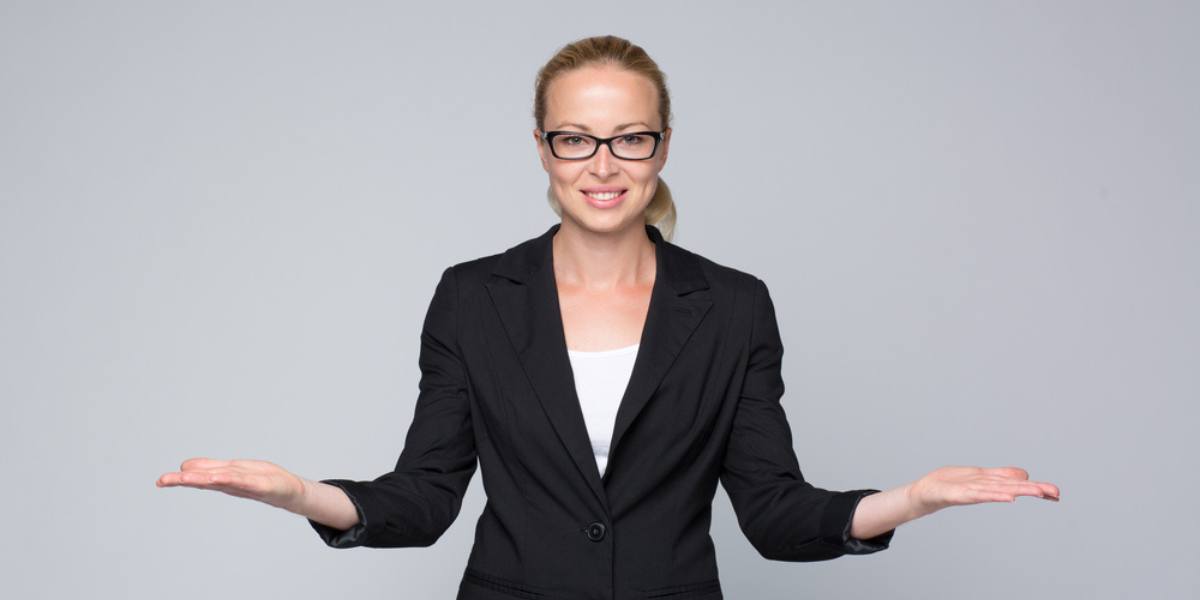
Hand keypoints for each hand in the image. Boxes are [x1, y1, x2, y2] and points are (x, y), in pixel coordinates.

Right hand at [156, 457, 308, 512]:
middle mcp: (232, 482)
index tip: (160, 480)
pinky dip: (233, 479)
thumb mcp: (232, 471)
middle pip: (206, 479)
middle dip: (185, 479)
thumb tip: (185, 466)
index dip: (181, 478)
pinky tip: (220, 477)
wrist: (290, 491)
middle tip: (163, 481)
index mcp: (224, 478)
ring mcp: (247, 483)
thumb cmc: (261, 480)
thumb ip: (210, 468)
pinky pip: (246, 481)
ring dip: (204, 478)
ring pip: (222, 479)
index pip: (200, 476)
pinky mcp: (263, 485)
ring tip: (185, 477)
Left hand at [905, 465, 1059, 517]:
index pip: (1017, 483)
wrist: (924, 493)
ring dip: (1018, 491)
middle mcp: (984, 489)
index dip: (1036, 487)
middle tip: (1056, 494)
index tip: (1057, 494)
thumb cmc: (951, 484)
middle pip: (1011, 487)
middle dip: (1033, 490)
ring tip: (1037, 492)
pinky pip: (977, 494)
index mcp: (990, 483)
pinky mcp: (956, 494)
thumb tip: (1024, 474)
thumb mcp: (979, 475)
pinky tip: (1007, 497)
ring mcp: (971, 492)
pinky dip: (992, 495)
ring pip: (998, 490)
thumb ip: (1000, 475)